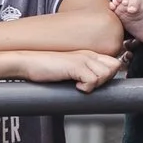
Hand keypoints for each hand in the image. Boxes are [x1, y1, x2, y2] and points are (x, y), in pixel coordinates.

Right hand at [15, 49, 129, 92]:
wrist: (27, 62)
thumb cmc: (45, 68)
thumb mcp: (70, 69)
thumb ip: (84, 73)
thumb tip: (96, 87)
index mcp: (88, 54)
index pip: (114, 62)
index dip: (110, 75)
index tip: (97, 84)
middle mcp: (88, 55)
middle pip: (114, 67)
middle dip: (105, 80)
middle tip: (89, 85)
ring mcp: (82, 59)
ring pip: (105, 75)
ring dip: (95, 84)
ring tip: (80, 85)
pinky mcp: (75, 66)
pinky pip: (92, 81)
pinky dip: (86, 88)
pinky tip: (75, 86)